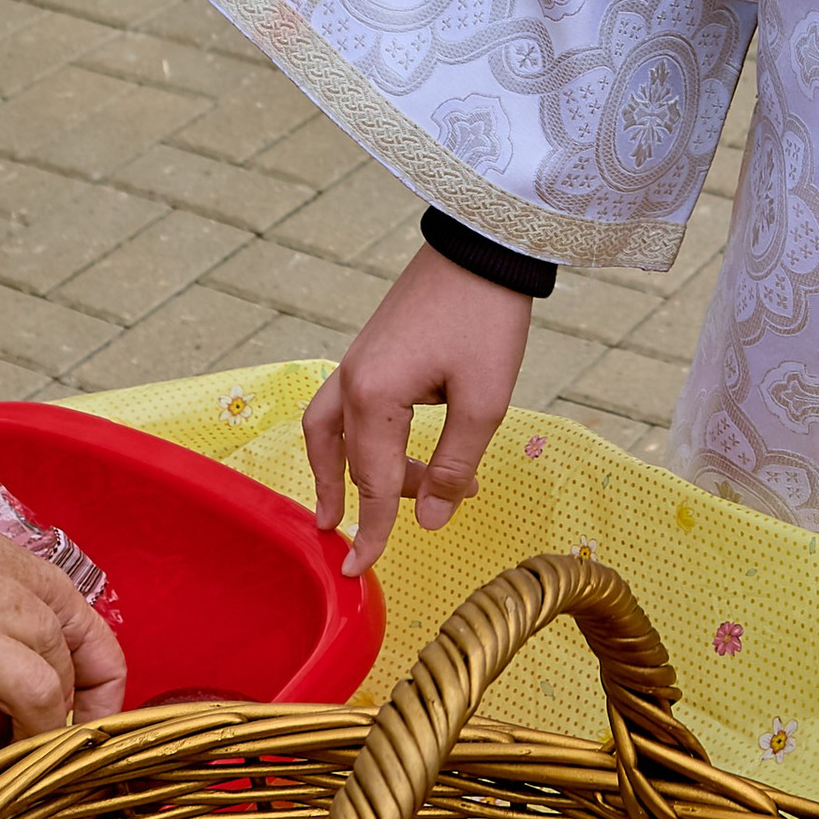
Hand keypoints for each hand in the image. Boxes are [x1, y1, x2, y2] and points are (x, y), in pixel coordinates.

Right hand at [304, 245, 533, 577]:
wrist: (483, 245)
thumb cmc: (488, 319)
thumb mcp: (485, 401)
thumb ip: (453, 467)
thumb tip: (428, 520)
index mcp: (375, 395)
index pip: (371, 481)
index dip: (374, 531)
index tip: (359, 573)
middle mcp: (352, 378)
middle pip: (337, 456)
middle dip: (348, 501)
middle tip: (354, 545)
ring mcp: (357, 359)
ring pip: (330, 428)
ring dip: (340, 469)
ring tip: (355, 506)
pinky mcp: (372, 348)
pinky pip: (348, 405)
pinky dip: (357, 438)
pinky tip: (388, 452)